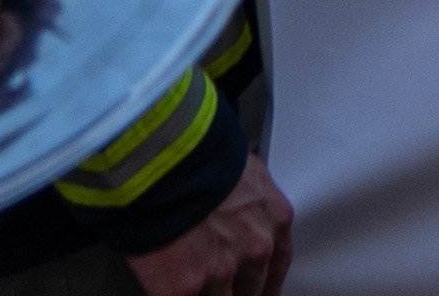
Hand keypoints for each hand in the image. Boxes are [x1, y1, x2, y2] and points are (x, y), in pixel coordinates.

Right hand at [122, 156, 293, 295]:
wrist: (161, 164)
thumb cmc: (197, 155)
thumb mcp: (242, 172)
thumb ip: (246, 203)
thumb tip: (232, 214)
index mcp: (274, 220)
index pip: (277, 265)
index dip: (265, 284)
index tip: (258, 291)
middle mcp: (255, 250)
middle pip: (252, 290)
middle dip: (236, 291)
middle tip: (221, 288)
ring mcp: (220, 273)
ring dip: (206, 294)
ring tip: (191, 286)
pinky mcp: (183, 289)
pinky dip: (176, 295)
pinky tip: (170, 289)